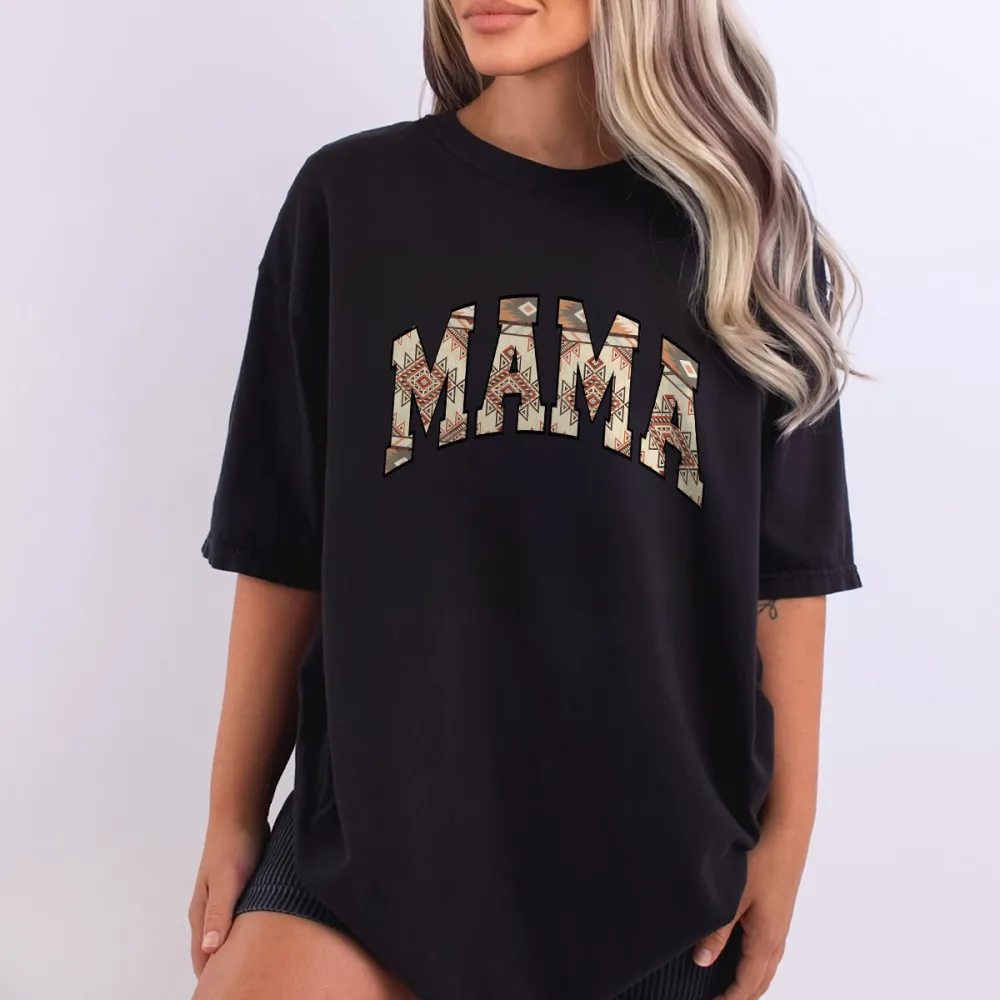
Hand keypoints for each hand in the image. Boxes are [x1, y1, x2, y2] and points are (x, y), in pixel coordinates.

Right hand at [188, 817, 267, 976]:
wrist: (240, 813)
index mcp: (201, 914)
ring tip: (253, 970)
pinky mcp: (238, 890)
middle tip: (245, 987)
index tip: (228, 993)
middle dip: (224, 971)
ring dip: (236, 953)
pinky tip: (262, 939)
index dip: (213, 979)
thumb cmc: (233, 845)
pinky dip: (246, 934)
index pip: (202, 959)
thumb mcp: (227, 881)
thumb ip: (218, 914)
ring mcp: (223, 900)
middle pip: (212, 952)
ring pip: (226, 936)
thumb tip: (210, 949)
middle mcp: (208, 911)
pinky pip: (239, 921)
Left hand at [693, 825, 809, 999]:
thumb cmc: (762, 861)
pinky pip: (769, 949)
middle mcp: (777, 937)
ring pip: (767, 965)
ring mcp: (781, 924)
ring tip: (731, 987)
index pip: (748, 984)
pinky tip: (744, 954)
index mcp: (766, 939)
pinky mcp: (779, 910)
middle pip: (761, 980)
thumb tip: (702, 962)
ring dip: (751, 981)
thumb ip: (716, 932)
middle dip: (743, 996)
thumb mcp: (731, 897)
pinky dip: (757, 963)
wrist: (787, 831)